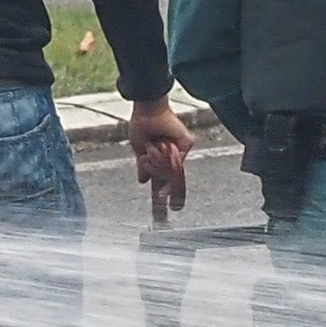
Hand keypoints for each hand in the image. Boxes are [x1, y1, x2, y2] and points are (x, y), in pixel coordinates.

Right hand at [128, 95, 193, 219]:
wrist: (147, 109)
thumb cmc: (142, 125)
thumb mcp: (138, 149)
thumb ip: (142, 166)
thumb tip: (142, 181)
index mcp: (160, 160)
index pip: (163, 184)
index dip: (162, 200)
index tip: (161, 218)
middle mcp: (173, 157)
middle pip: (173, 183)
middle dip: (169, 198)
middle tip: (170, 213)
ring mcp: (180, 151)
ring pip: (171, 171)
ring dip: (156, 164)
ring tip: (149, 151)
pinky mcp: (186, 144)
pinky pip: (175, 158)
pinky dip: (162, 154)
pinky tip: (155, 147)